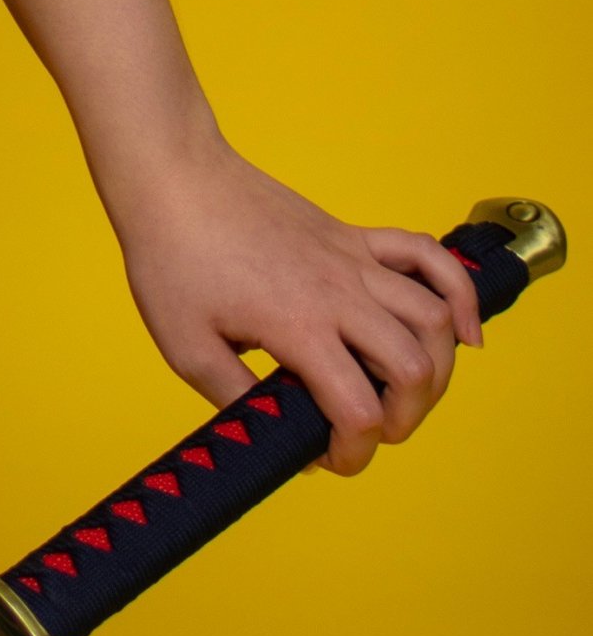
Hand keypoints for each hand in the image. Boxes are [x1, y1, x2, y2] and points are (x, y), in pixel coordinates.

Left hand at [110, 137, 481, 476]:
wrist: (173, 177)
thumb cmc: (171, 258)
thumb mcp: (186, 347)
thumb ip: (236, 400)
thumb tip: (277, 436)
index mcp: (297, 327)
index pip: (359, 412)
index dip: (354, 454)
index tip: (327, 458)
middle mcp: (339, 293)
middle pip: (415, 370)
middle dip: (403, 419)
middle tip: (365, 428)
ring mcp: (353, 260)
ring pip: (434, 318)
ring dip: (436, 368)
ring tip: (405, 392)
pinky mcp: (354, 236)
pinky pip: (428, 257)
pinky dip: (459, 294)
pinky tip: (463, 332)